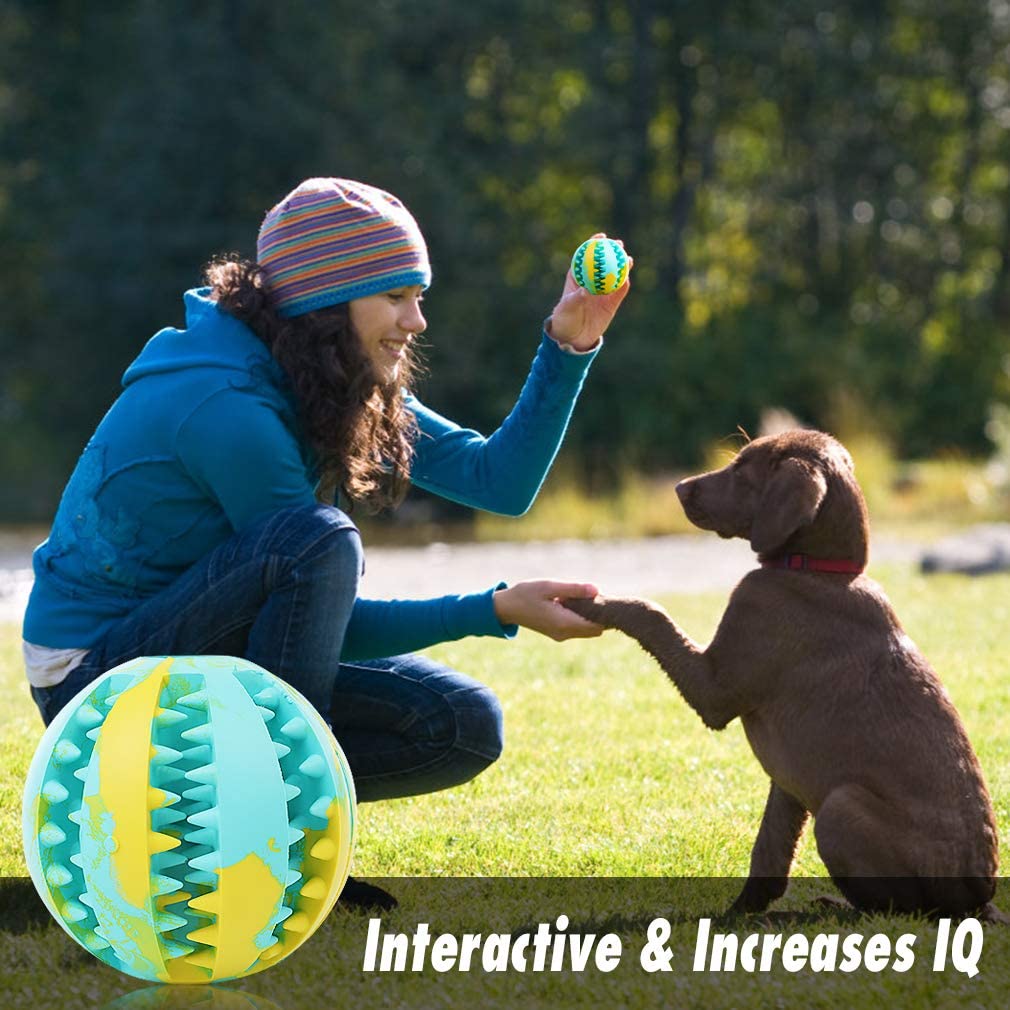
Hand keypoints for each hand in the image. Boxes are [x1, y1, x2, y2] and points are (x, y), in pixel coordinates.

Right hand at [493, 580, 603, 640]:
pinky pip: (577, 629)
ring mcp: (561, 636)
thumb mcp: (549, 587)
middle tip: (593, 594)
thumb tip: (596, 590)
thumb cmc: (526, 594)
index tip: (602, 597)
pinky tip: (573, 602)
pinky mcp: (557, 633)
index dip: (603, 613)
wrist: (506, 608)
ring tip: (582, 596)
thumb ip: (573, 589)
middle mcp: (564, 633)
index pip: (597, 625)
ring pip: (587, 631)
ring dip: (589, 617)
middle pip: (595, 630)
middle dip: (599, 615)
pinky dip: (581, 618)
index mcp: (564, 623)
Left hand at [548, 234, 632, 351]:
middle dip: (612, 251)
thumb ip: (575, 299)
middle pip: (604, 262)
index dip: (594, 244)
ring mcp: (603, 292)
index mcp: (578, 277)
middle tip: (618, 244)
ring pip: (614, 275)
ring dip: (622, 265)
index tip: (601, 237)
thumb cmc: (565, 320)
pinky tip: (627, 278)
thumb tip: (586, 290)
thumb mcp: (566, 308)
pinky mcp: (611, 303)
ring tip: (628, 259)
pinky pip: (619, 292)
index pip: (586, 257)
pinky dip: (623, 284)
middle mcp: (592, 281)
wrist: (574, 338)